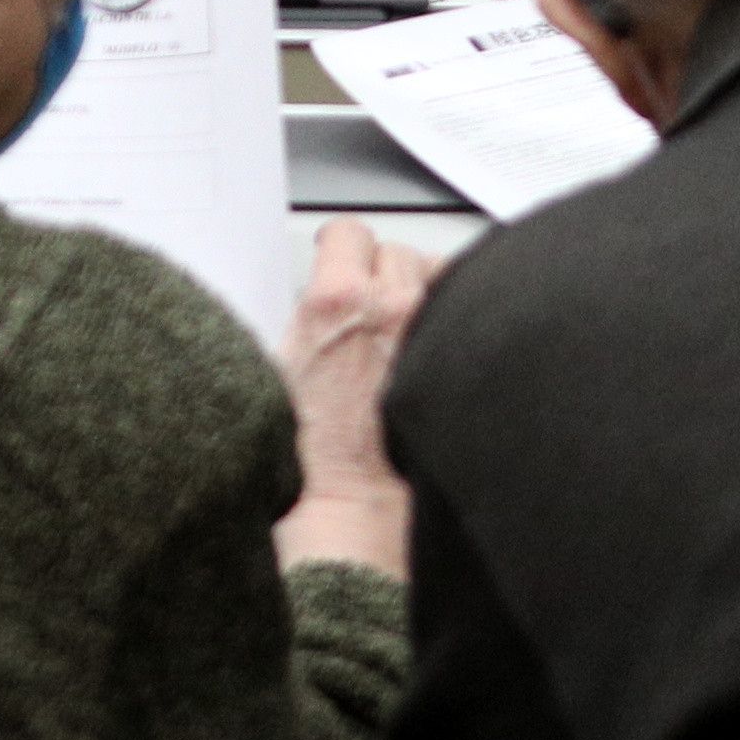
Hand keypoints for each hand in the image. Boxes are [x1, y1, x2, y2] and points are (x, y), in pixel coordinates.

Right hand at [273, 216, 439, 575]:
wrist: (354, 507)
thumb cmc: (309, 455)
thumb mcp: (276, 367)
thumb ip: (306, 316)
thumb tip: (327, 293)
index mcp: (336, 299)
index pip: (350, 232)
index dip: (342, 249)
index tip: (342, 261)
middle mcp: (391, 305)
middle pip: (396, 253)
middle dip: (381, 276)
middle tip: (369, 312)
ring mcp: (432, 332)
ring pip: (437, 278)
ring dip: (422, 296)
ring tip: (405, 333)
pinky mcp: (459, 361)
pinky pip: (463, 316)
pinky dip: (451, 326)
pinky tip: (434, 354)